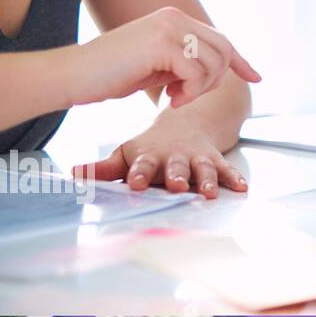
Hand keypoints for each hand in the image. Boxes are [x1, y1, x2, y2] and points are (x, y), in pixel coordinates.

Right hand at [68, 7, 259, 109]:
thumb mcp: (157, 66)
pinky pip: (196, 72)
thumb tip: (219, 71)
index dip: (241, 61)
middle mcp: (174, 18)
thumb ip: (185, 63)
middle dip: (216, 80)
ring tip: (174, 98)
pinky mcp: (161, 44)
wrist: (72, 76)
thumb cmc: (110, 76)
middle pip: (224, 50)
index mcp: (174, 19)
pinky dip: (189, 91)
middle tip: (188, 96)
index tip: (256, 78)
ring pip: (213, 62)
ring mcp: (168, 28)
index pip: (220, 39)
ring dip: (200, 89)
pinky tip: (170, 99)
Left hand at [73, 120, 248, 197]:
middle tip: (177, 185)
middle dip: (177, 176)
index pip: (143, 165)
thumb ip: (104, 167)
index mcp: (151, 156)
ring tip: (210, 192)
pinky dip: (234, 178)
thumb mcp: (128, 153)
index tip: (135, 184)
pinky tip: (242, 187)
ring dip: (207, 180)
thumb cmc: (151, 146)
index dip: (140, 174)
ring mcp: (197, 158)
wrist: (186, 124)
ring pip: (204, 169)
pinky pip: (227, 169)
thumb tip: (73, 173)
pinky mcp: (215, 159)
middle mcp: (175, 157)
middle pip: (177, 167)